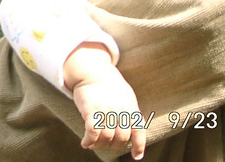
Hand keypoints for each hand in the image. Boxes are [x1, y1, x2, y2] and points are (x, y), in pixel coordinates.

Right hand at [63, 43, 145, 159]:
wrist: (92, 71)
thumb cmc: (109, 85)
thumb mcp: (126, 96)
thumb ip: (130, 112)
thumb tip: (133, 131)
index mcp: (131, 107)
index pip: (138, 131)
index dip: (139, 146)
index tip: (136, 156)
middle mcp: (120, 110)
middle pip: (121, 138)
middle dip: (114, 145)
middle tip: (106, 144)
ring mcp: (106, 109)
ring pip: (106, 137)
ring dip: (99, 145)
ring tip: (94, 144)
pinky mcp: (91, 109)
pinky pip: (92, 131)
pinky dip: (89, 141)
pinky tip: (85, 143)